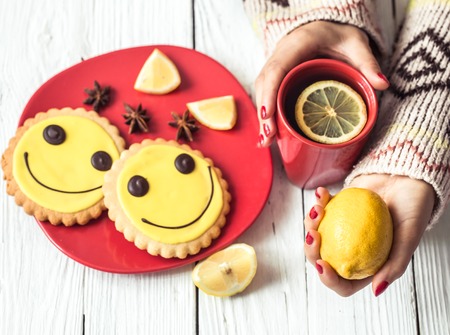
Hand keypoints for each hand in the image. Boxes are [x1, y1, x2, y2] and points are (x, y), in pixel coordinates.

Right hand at [255, 21, 389, 146]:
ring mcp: (276, 66)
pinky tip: (269, 134)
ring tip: (267, 141)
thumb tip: (382, 84)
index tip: (268, 114)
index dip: (270, 93)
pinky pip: (268, 94)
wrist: (325, 28)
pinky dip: (267, 114)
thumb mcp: (355, 44)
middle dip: (265, 112)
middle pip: (265, 84)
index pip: (276, 70)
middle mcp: (280, 55)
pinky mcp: (278, 77)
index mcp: (296, 45)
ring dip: (263, 117)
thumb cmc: (338, 36)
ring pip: (263, 91)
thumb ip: (367, 62)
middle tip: (269, 137)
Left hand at [304, 175, 434, 296]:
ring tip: (319, 208)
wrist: (408, 177)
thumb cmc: (412, 208)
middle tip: (313, 233)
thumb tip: (376, 291)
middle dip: (311, 250)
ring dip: (311, 222)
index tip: (322, 264)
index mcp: (367, 264)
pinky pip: (321, 209)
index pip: (343, 283)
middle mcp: (351, 249)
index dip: (328, 279)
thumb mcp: (409, 237)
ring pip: (317, 234)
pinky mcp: (336, 209)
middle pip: (322, 259)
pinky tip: (322, 192)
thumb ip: (395, 265)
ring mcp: (341, 229)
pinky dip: (319, 201)